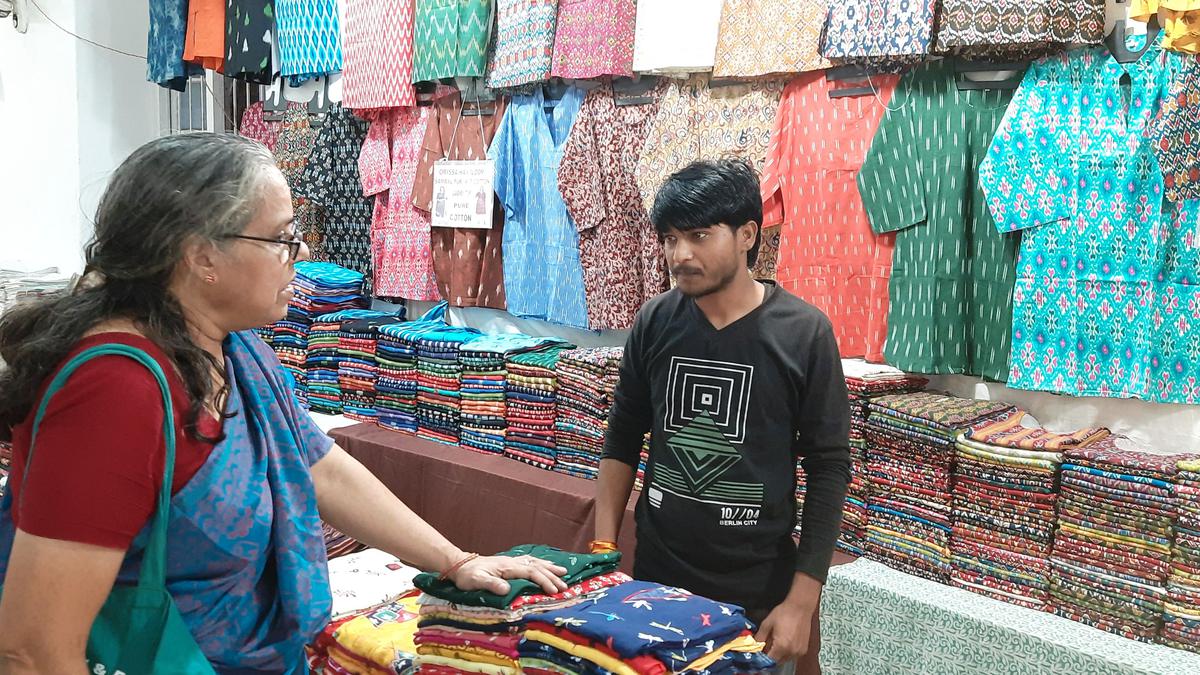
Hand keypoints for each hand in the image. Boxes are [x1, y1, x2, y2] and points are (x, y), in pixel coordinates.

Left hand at [450, 554, 568, 595]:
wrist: (460, 564)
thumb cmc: (468, 575)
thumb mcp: (476, 581)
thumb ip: (491, 585)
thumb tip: (507, 589)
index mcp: (507, 566)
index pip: (531, 572)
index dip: (543, 581)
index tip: (554, 591)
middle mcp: (512, 562)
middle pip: (537, 567)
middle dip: (552, 576)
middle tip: (565, 587)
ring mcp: (511, 561)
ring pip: (535, 562)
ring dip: (549, 568)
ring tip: (563, 572)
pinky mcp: (509, 563)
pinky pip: (530, 561)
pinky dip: (541, 563)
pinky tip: (545, 565)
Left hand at [755, 574, 820, 664]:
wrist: (800, 607)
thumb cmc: (784, 612)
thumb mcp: (767, 624)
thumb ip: (760, 637)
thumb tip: (754, 646)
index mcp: (782, 646)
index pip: (769, 661)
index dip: (762, 659)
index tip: (758, 654)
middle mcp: (791, 652)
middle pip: (777, 662)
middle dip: (770, 657)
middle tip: (765, 647)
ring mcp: (799, 652)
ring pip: (785, 660)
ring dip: (778, 655)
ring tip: (776, 642)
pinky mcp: (804, 650)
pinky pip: (792, 656)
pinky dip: (786, 653)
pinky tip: (784, 642)